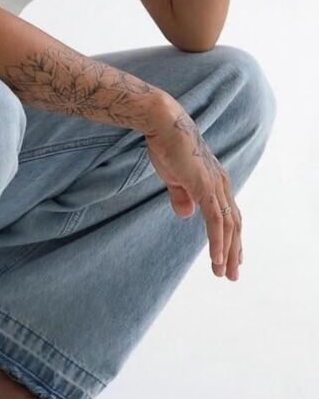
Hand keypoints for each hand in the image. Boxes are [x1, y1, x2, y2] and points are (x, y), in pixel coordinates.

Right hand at [144, 100, 242, 280]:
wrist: (163, 124)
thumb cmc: (167, 145)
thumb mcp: (174, 177)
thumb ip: (181, 196)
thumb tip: (187, 215)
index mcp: (215, 181)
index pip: (229, 214)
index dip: (231, 237)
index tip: (231, 257)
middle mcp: (221, 184)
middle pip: (234, 224)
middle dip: (234, 250)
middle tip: (232, 274)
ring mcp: (215, 185)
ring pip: (228, 226)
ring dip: (228, 251)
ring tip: (224, 273)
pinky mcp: (205, 187)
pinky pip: (216, 220)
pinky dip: (218, 241)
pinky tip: (217, 259)